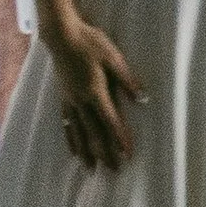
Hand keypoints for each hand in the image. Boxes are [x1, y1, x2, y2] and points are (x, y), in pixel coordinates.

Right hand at [51, 21, 143, 171]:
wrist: (62, 35)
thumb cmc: (90, 43)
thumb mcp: (114, 58)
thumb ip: (128, 80)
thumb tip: (144, 99)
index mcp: (96, 92)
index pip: (111, 121)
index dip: (120, 139)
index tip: (128, 155)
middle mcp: (81, 101)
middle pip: (94, 133)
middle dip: (105, 153)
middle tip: (113, 171)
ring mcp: (70, 100)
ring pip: (78, 132)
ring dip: (86, 152)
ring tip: (91, 169)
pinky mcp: (63, 97)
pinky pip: (67, 124)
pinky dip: (71, 139)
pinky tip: (73, 149)